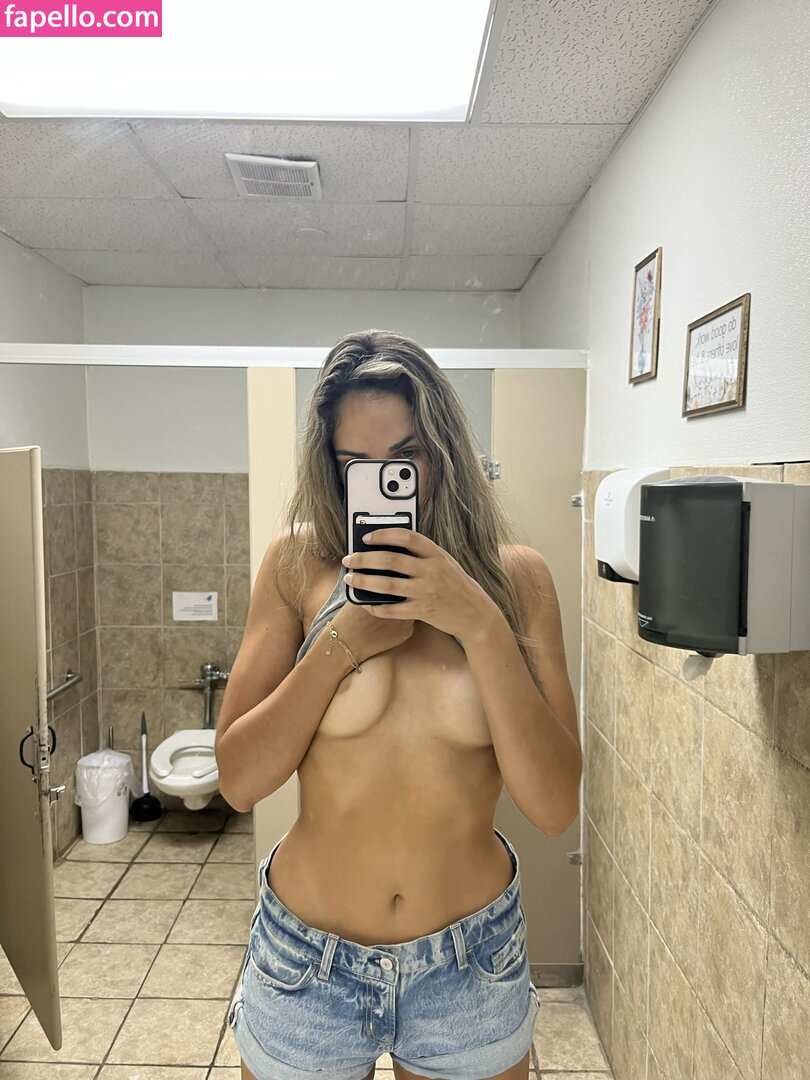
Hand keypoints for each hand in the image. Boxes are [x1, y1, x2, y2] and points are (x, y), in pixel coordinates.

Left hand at [342, 528, 498, 641]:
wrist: (476, 614)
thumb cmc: (458, 586)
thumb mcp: (445, 564)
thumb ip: (423, 556)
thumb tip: (391, 548)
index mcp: (436, 554)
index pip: (407, 537)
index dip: (384, 534)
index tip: (366, 537)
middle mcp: (431, 571)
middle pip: (389, 560)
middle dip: (364, 559)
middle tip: (349, 559)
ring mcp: (426, 591)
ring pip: (386, 584)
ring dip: (364, 581)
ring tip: (350, 579)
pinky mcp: (423, 611)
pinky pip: (393, 609)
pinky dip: (376, 607)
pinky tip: (367, 604)